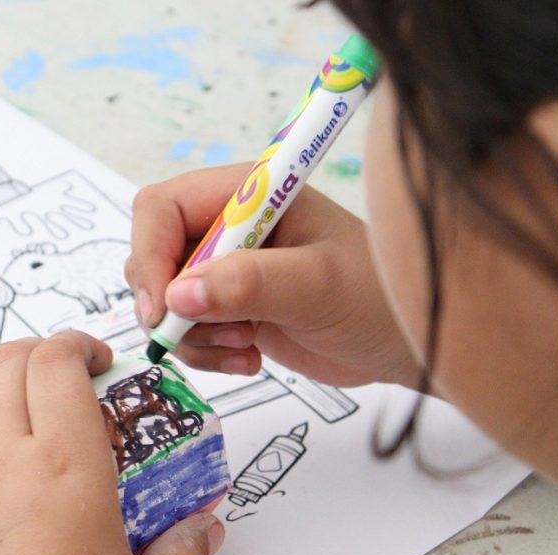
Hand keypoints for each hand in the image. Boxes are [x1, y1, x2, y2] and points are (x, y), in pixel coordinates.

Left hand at [0, 331, 223, 554]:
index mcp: (65, 463)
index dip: (78, 344)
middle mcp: (3, 462)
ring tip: (26, 439)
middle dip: (40, 356)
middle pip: (5, 364)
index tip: (100, 361)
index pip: (56, 361)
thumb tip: (203, 529)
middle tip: (69, 382)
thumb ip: (190, 551)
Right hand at [126, 163, 419, 387]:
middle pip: (154, 255)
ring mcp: (227, 269)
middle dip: (171, 304)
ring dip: (194, 336)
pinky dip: (208, 352)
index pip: (162, 208)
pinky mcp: (230, 308)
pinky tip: (252, 357)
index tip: (161, 309)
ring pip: (165, 301)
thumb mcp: (317, 286)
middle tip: (210, 335)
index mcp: (247, 195)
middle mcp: (229, 226)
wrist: (407, 342)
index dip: (149, 254)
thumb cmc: (378, 296)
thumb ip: (249, 285)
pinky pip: (187, 331)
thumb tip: (178, 294)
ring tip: (246, 346)